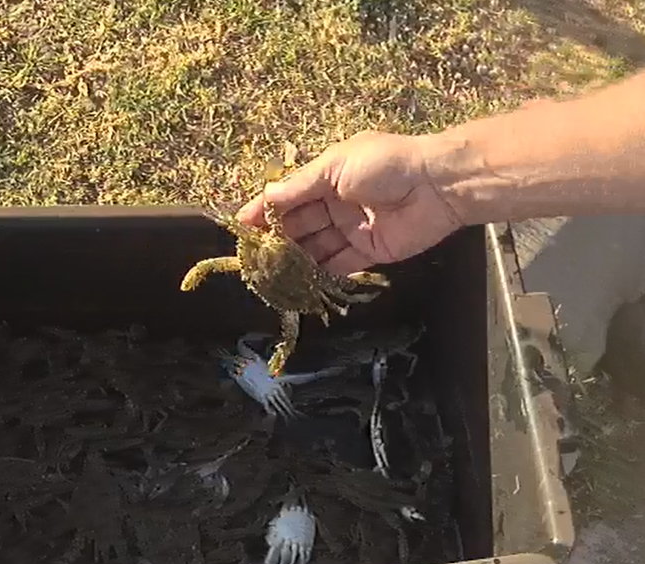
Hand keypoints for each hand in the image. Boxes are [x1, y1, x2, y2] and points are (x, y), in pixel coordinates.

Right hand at [236, 131, 464, 275]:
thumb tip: (266, 197)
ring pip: (314, 247)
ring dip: (294, 258)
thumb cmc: (385, 164)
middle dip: (276, 238)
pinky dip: (318, 273)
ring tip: (269, 273)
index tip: (241, 227)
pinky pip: (337, 265)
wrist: (437, 186)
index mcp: (327, 177)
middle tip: (252, 257)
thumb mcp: (335, 166)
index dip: (265, 211)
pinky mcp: (367, 251)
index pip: (288, 197)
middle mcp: (335, 203)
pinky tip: (297, 282)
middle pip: (299, 224)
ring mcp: (351, 229)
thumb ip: (300, 187)